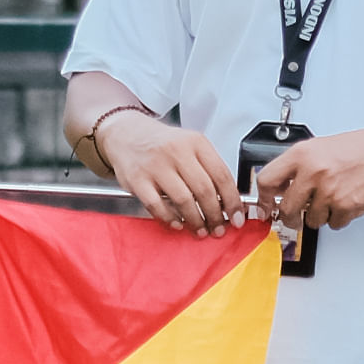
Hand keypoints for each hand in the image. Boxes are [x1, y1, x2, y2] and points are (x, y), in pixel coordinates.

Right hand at [99, 111, 243, 236]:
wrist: (126, 133)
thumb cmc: (162, 144)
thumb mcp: (190, 144)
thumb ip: (208, 167)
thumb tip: (228, 201)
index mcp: (195, 142)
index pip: (221, 175)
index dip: (232, 200)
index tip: (237, 216)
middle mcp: (176, 151)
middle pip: (204, 190)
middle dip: (215, 215)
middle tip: (219, 228)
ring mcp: (155, 165)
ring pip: (183, 200)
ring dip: (195, 220)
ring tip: (200, 230)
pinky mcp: (137, 180)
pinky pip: (157, 206)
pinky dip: (170, 219)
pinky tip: (177, 224)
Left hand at [254, 128, 363, 231]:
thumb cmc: (356, 150)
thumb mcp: (318, 148)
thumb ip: (296, 167)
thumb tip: (278, 189)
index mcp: (301, 155)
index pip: (267, 180)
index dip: (263, 199)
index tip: (265, 207)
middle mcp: (313, 172)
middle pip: (287, 209)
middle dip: (291, 217)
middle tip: (296, 216)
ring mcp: (328, 191)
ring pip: (312, 220)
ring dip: (321, 215)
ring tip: (333, 197)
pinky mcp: (344, 207)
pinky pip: (333, 224)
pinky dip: (339, 217)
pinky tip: (345, 200)